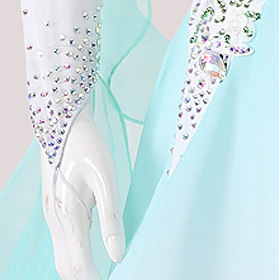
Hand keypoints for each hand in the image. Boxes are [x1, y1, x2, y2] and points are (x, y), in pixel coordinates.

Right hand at [40, 95, 125, 279]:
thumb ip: (111, 218)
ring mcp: (51, 215)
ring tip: (103, 271)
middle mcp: (55, 220)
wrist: (63, 124)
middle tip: (110, 279)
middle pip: (66, 267)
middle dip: (86, 278)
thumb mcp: (107, 178)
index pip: (80, 264)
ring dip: (80, 268)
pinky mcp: (53, 209)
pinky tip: (91, 251)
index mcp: (69, 214)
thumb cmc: (89, 147)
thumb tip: (118, 255)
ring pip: (62, 256)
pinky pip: (62, 242)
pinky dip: (75, 254)